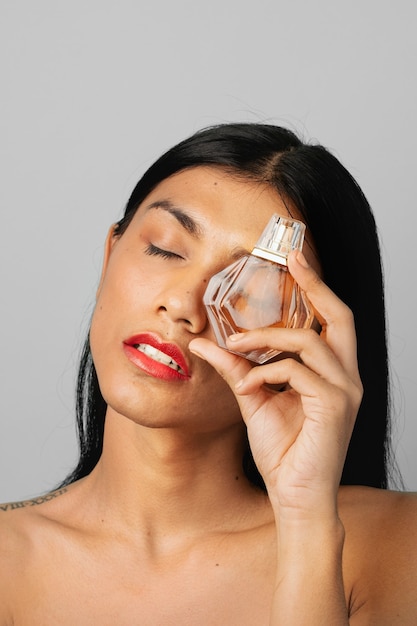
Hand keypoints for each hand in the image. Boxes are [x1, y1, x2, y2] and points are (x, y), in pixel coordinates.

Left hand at [189, 250, 362, 519]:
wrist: (294, 496)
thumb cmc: (283, 450)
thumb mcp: (254, 399)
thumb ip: (236, 369)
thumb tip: (205, 344)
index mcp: (332, 372)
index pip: (331, 319)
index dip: (316, 286)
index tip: (294, 258)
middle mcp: (346, 377)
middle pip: (340, 317)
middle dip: (315, 284)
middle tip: (290, 259)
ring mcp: (344, 391)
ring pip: (309, 342)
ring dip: (267, 339)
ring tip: (236, 346)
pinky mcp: (334, 407)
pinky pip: (296, 372)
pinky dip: (265, 373)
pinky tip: (247, 387)